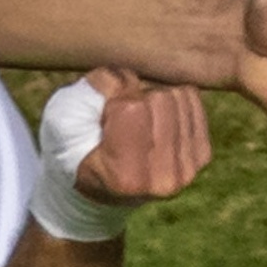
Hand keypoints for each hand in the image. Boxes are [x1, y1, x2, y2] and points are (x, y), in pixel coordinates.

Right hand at [75, 67, 210, 205]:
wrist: (99, 191)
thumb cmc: (75, 152)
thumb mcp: (64, 121)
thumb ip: (93, 91)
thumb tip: (128, 76)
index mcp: (126, 177)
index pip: (132, 107)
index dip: (113, 97)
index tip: (103, 114)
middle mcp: (164, 179)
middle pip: (160, 98)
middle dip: (136, 95)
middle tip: (120, 116)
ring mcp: (188, 169)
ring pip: (179, 95)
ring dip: (154, 96)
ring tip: (136, 119)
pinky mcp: (201, 156)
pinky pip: (192, 100)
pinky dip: (172, 100)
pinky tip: (155, 118)